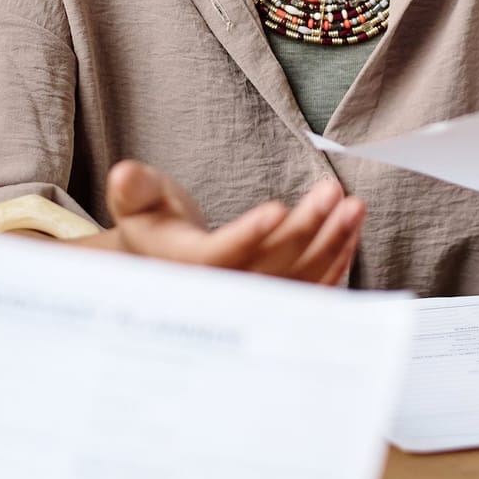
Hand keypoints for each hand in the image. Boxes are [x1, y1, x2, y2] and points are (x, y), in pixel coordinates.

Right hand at [78, 160, 364, 284]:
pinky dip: (336, 262)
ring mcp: (251, 304)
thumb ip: (135, 188)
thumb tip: (125, 174)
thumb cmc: (155, 225)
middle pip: (268, 268)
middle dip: (304, 230)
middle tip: (332, 192)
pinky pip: (312, 290)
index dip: (246, 236)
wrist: (165, 265)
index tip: (276, 209)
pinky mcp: (276, 304)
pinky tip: (350, 230)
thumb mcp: (138, 200)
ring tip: (353, 206)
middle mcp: (219, 294)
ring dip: (330, 245)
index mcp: (183, 268)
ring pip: (297, 282)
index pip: (217, 257)